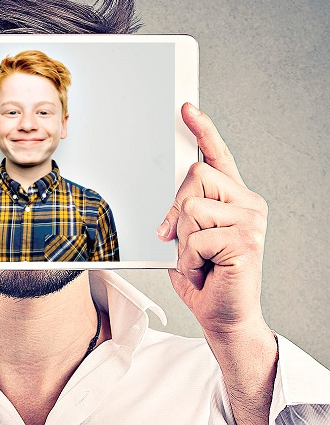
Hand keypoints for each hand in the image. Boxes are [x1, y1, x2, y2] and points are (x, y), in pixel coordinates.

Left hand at [157, 103, 270, 340]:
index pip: (218, 157)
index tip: (186, 109)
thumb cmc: (205, 276)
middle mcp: (247, 204)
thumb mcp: (186, 237)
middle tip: (180, 240)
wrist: (223, 315)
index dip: (203, 130)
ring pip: (191, 206)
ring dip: (182, 239)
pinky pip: (195, 236)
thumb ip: (182, 213)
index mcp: (233, 199)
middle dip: (175, 209)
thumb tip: (173, 203)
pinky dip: (187, 258)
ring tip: (197, 259)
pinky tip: (203, 270)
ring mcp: (251, 221)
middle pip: (195, 174)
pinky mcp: (246, 242)